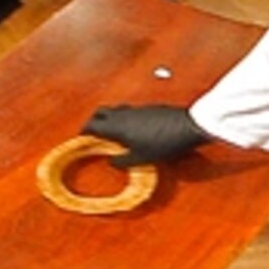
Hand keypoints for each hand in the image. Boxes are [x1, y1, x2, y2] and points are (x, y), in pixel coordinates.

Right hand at [82, 102, 207, 166]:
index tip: (81, 137)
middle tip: (92, 132)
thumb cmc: (163, 144)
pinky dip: (122, 117)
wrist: (187, 126)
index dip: (84, 131)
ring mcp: (137, 108)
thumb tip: (110, 161)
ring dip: (108, 118)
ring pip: (115, 109)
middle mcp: (124, 114)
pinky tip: (129, 128)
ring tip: (110, 131)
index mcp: (118, 126)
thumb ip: (123, 160)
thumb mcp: (141, 158)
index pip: (93, 125)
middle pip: (101, 112)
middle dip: (93, 121)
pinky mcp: (148, 107)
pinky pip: (128, 110)